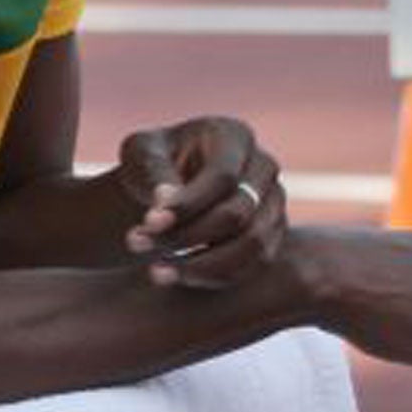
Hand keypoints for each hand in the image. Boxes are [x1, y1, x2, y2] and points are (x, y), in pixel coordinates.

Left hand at [115, 116, 284, 287]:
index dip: (187, 204)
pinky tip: (175, 276)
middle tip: (137, 244)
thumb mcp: (140, 154)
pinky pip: (254, 265)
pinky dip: (215, 277)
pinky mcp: (273, 234)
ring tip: (156, 271)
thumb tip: (166, 198)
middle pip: (238, 213)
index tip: (148, 223)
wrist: (167, 183)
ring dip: (202, 264)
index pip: (222, 176)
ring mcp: (274, 202)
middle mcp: (263, 167)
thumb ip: (154, 171)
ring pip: (253, 245)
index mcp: (233, 135)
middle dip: (186, 236)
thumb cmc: (151, 161)